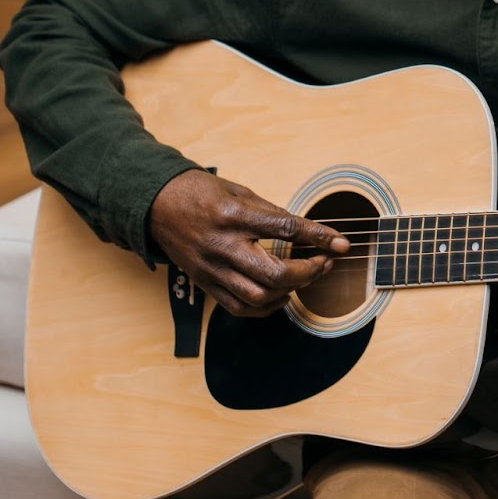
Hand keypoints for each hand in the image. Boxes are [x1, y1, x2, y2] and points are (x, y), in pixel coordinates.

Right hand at [147, 169, 350, 317]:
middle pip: (274, 273)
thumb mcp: (239, 191)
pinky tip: (282, 294)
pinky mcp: (205, 283)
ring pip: (259, 296)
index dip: (319, 237)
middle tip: (325, 262)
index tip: (342, 244)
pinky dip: (268, 307)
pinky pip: (240, 307)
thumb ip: (271, 213)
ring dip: (291, 291)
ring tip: (306, 276)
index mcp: (234, 215)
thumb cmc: (200, 193)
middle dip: (309, 272)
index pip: (286, 229)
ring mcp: (212, 269)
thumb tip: (306, 231)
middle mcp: (222, 245)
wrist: (155, 205)